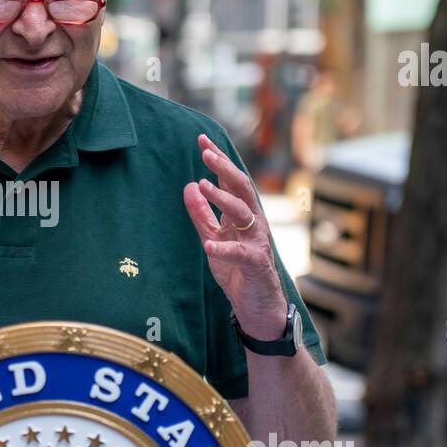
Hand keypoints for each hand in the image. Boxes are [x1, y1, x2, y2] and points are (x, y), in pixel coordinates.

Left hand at [183, 134, 287, 340]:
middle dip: (223, 168)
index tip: (201, 140)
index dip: (217, 160)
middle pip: (240, 188)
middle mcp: (253, 223)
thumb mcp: (214, 238)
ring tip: (202, 185)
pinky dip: (223, 249)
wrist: (257, 307)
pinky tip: (208, 246)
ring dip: (222, 198)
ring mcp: (257, 242)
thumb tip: (189, 186)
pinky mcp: (255, 264)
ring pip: (243, 213)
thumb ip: (202, 214)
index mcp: (242, 215)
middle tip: (205, 152)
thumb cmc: (238, 271)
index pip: (229, 181)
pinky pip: (240, 253)